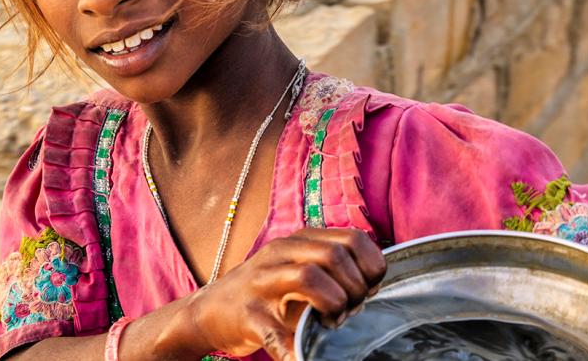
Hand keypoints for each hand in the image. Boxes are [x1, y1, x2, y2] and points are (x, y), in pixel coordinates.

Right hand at [184, 228, 385, 360]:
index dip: (371, 265)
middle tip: (353, 310)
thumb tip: (377, 281)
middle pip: (333, 255)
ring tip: (333, 322)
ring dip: (333, 303)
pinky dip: (294, 348)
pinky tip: (302, 357)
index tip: (371, 289)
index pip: (351, 238)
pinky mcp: (248, 315)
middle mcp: (279, 253)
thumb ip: (331, 266)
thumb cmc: (267, 294)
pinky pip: (276, 332)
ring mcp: (261, 282)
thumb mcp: (297, 267)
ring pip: (308, 276)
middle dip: (355, 287)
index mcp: (298, 241)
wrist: (210, 311)